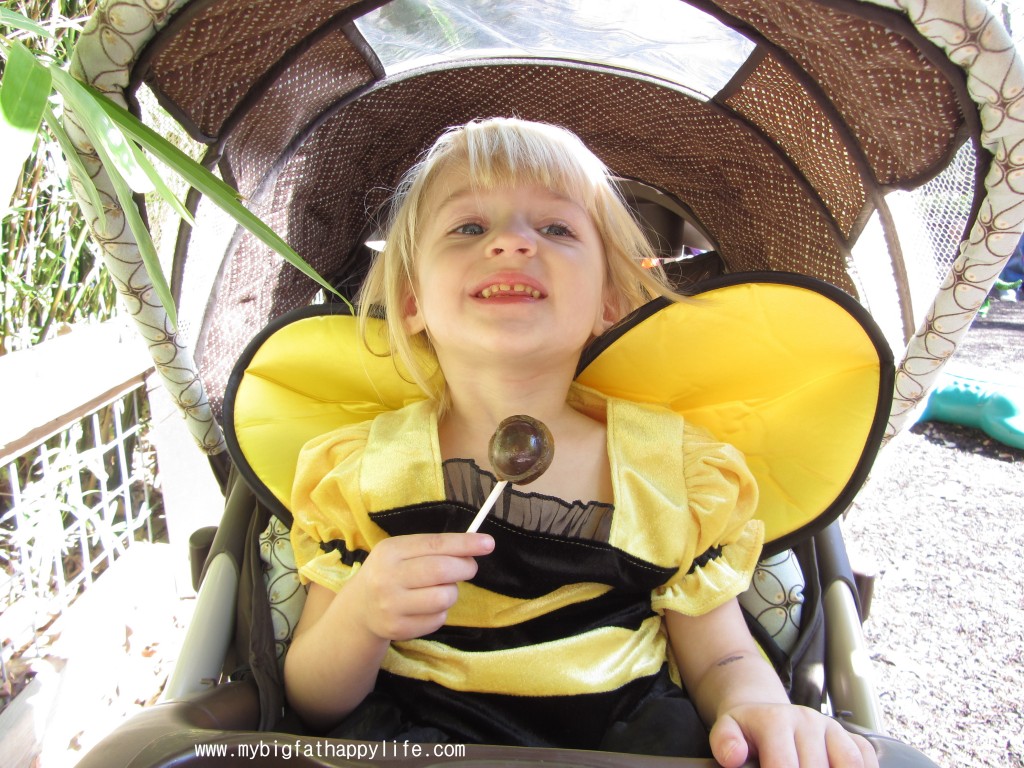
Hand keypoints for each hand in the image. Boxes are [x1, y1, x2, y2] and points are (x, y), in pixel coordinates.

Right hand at [350, 532, 493, 641]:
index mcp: (390, 551)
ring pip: (444, 597)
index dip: (465, 544)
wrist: (360, 608)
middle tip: (469, 568)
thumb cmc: (391, 572)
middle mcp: (387, 578)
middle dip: (465, 567)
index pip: (435, 544)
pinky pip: (438, 619)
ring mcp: (391, 606)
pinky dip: (441, 612)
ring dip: (452, 592)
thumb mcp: (402, 552)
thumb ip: (434, 548)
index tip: (488, 543)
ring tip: (441, 589)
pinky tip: (427, 607)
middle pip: (441, 570)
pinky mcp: (398, 629)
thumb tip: (475, 546)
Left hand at [710, 703, 878, 767]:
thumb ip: (725, 743)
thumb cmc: (748, 729)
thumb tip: (732, 758)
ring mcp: (831, 728)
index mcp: (775, 720)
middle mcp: (807, 721)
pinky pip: (865, 757)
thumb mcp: (727, 730)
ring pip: (848, 763)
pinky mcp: (849, 736)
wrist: (765, 711)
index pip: (784, 765)